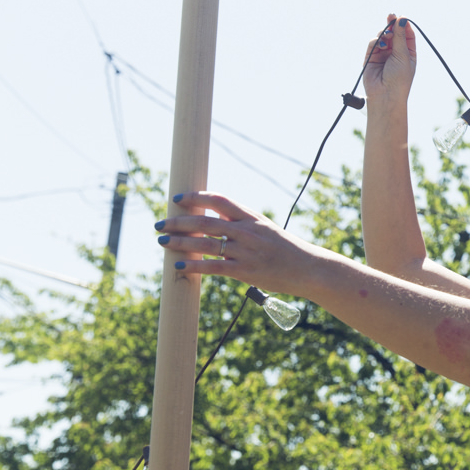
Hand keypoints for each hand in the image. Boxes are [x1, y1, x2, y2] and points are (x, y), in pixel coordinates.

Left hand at [154, 192, 326, 296]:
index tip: (177, 199)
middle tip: (160, 223)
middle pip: (205, 222)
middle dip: (178, 221)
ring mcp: (246, 252)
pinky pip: (214, 267)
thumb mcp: (267, 230)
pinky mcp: (246, 271)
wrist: (309, 269)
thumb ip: (243, 224)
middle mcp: (248, 232)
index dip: (195, 197)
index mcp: (252, 218)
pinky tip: (179, 266)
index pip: (219, 200)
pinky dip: (194, 266)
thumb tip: (216, 219)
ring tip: (162, 242)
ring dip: (180, 243)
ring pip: (205, 244)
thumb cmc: (287, 250)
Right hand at [363, 12, 416, 110]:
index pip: (406, 34)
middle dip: (392, 25)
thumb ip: (400, 37)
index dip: (403, 25)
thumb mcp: (403, 55)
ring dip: (384, 34)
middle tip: (391, 16)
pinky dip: (376, 42)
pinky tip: (380, 46)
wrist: (386, 95)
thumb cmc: (399, 79)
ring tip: (386, 36)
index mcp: (408, 53)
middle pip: (393, 33)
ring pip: (382, 37)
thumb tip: (401, 19)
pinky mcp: (371, 58)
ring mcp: (383, 55)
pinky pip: (373, 44)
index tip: (401, 17)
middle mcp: (395, 53)